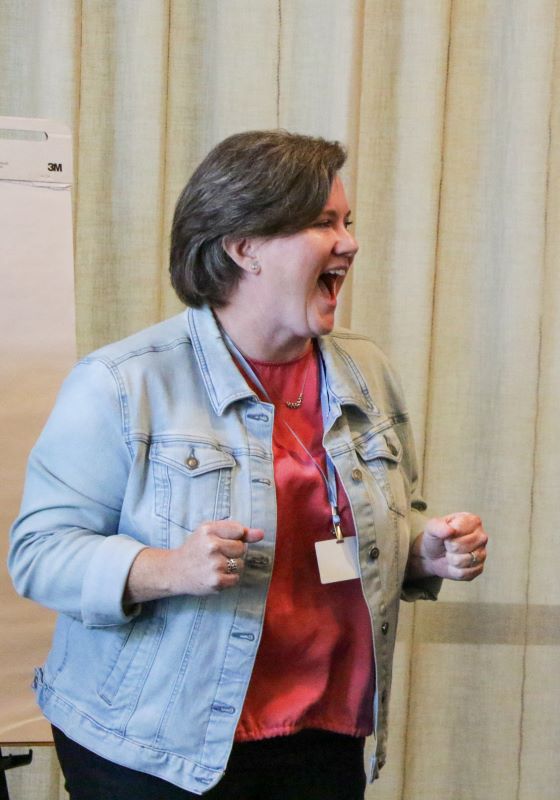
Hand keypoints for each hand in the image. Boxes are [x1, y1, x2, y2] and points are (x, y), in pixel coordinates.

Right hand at [125, 521, 264, 603]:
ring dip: (232, 566)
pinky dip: (229, 578)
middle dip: (233, 552)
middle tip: (217, 555)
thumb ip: (236, 530)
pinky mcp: (216, 582)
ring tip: (215, 565)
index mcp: (208, 530)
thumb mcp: (210, 532)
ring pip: (240, 564)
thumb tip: (261, 534)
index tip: (224, 541)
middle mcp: (212, 546)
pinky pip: (236, 578)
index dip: (235, 537)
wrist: (175, 571)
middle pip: (242, 548)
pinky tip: (216, 575)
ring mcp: (214, 565)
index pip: (239, 531)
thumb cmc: (196, 548)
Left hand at [407, 512, 487, 580]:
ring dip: (451, 559)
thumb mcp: (432, 527)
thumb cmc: (436, 538)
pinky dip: (454, 570)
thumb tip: (451, 530)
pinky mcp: (479, 569)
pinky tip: (454, 564)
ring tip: (451, 554)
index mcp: (473, 521)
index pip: (459, 529)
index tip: (446, 534)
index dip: (448, 535)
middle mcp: (481, 536)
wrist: (433, 555)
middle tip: (448, 546)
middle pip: (463, 546)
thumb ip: (438, 526)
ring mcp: (482, 553)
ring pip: (464, 561)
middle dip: (450, 548)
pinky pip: (464, 573)